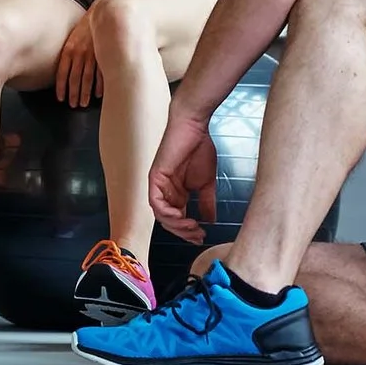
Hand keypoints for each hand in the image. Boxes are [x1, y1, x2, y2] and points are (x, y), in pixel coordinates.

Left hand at [53, 11, 100, 106]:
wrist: (102, 14)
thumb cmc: (85, 28)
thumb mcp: (72, 38)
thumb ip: (68, 53)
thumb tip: (65, 70)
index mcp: (69, 50)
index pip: (62, 72)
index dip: (61, 86)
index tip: (60, 98)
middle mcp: (79, 54)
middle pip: (75, 78)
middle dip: (73, 93)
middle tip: (73, 105)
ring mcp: (93, 55)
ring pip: (87, 78)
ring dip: (85, 92)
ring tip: (83, 103)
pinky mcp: (105, 55)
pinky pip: (101, 73)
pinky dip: (99, 85)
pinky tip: (97, 94)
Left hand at [149, 108, 215, 240]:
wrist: (194, 128)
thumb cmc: (199, 149)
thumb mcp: (206, 183)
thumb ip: (206, 202)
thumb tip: (210, 221)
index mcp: (176, 193)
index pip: (177, 220)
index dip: (188, 231)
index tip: (201, 237)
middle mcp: (165, 191)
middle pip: (168, 221)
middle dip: (183, 232)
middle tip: (197, 235)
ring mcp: (159, 185)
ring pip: (161, 215)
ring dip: (176, 225)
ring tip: (192, 227)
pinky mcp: (155, 177)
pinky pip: (155, 201)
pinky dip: (166, 212)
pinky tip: (180, 216)